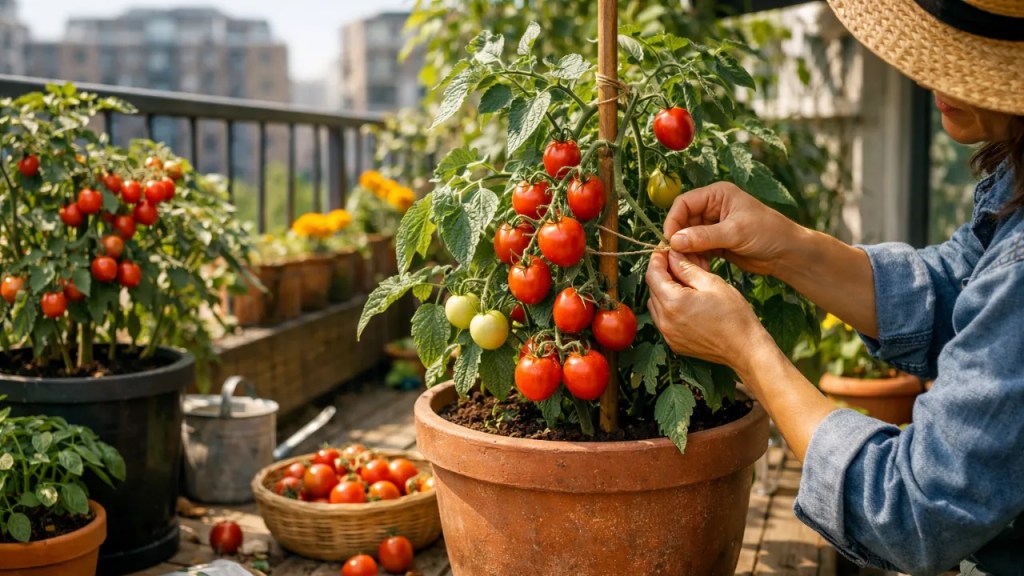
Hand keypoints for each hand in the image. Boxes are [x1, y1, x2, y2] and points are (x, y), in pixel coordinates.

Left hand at [645, 249, 768, 368]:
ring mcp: (668, 334)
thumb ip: (687, 269)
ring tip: (683, 284)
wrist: (745, 348)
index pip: (653, 274)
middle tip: (677, 264)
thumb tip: (673, 256)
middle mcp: (665, 320)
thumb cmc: (734, 315)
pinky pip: (662, 320)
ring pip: (655, 305)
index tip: (665, 251)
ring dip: (663, 291)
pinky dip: (668, 308)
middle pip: (652, 289)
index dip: (657, 259)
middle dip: (661, 274)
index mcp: (673, 302)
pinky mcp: (674, 343)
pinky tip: (685, 303)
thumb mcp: (712, 283)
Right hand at [664, 181, 801, 276]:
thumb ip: (704, 236)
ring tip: (692, 265)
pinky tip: (699, 267)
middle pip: (683, 221)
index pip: (684, 203)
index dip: (674, 221)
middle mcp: (712, 207)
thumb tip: (674, 240)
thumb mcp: (735, 232)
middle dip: (680, 239)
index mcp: (717, 195)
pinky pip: (696, 249)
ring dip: (686, 251)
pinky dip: (694, 258)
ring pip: (687, 237)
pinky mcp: (715, 243)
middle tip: (678, 257)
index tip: (670, 240)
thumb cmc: (768, 233)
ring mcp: (713, 226)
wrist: (787, 253)